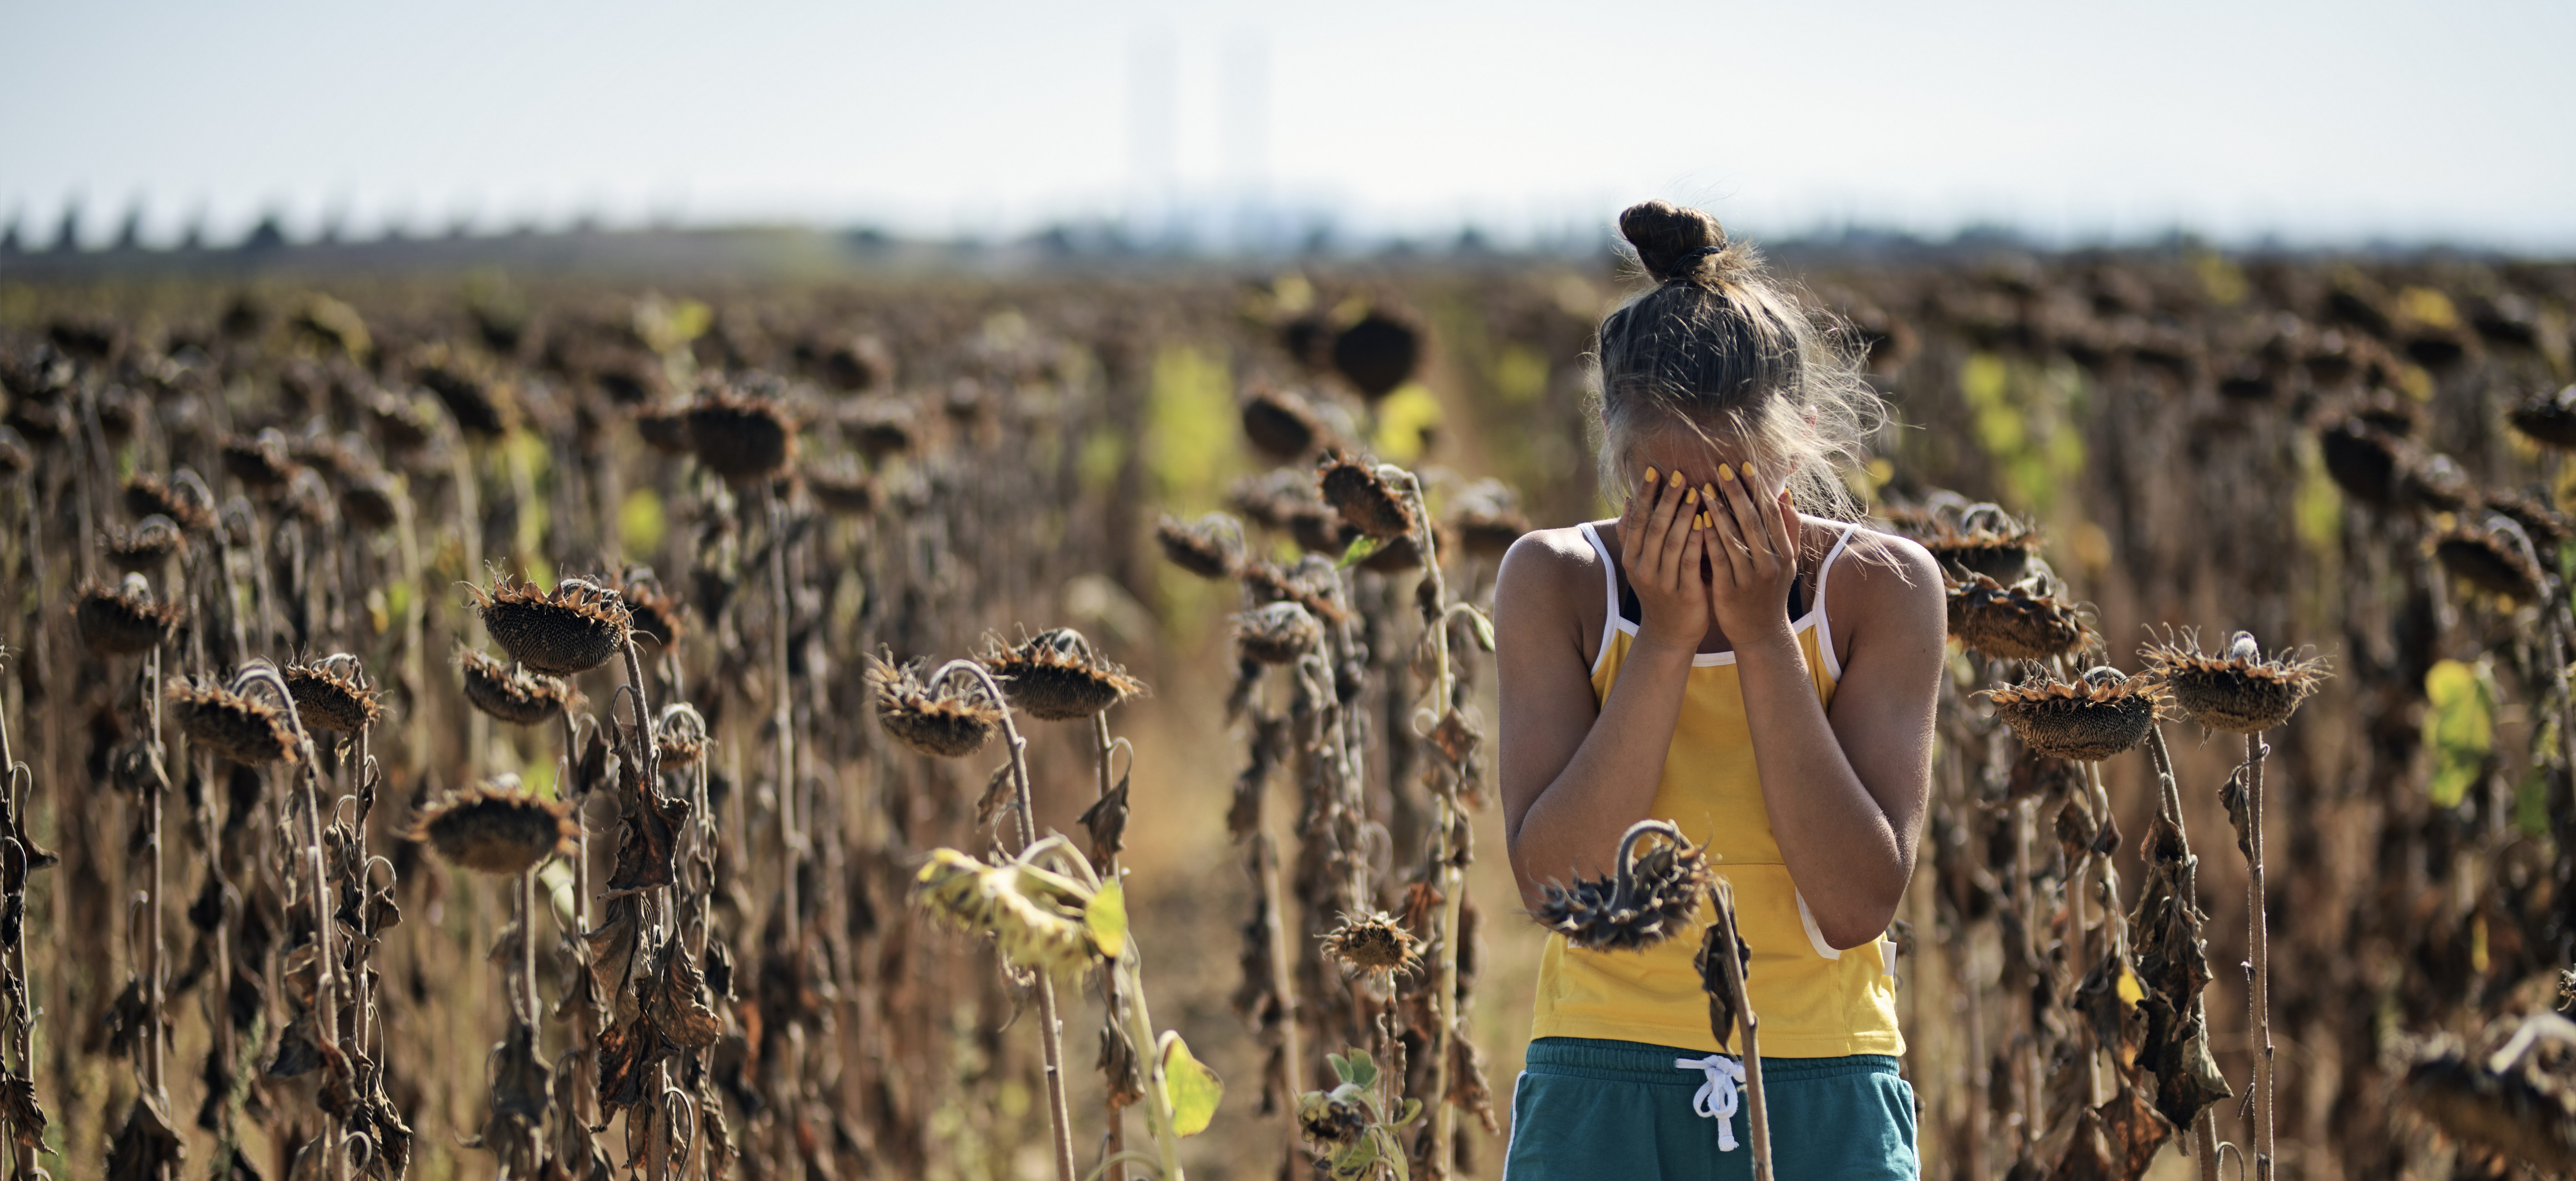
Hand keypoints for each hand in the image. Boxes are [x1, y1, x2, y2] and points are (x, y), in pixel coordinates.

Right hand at [1617, 466, 1710, 654]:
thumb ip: (1634, 534)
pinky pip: (1689, 562)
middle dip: (1666, 499)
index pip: (1637, 520)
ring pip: (1671, 542)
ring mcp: (1662, 583)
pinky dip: (1696, 540)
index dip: (1645, 495)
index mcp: (1633, 558)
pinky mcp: (1683, 594)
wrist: (1670, 634)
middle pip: (1653, 527)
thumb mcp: (1641, 564)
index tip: (1655, 471)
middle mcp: (1643, 569)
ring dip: (1683, 515)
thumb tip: (1628, 500)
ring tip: (1696, 491)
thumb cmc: (1661, 591)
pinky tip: (1705, 523)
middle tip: (1679, 475)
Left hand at [1702, 463, 1802, 647]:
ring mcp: (1750, 578)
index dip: (1758, 489)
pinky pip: (1718, 559)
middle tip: (1720, 468)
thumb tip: (1785, 494)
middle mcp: (1770, 563)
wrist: (1761, 634)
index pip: (1770, 514)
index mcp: (1784, 553)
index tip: (1744, 465)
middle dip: (1737, 493)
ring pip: (1734, 538)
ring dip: (1718, 511)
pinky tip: (1697, 520)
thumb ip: (1789, 529)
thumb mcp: (1787, 562)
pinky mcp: (1730, 591)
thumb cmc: (1770, 592)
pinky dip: (1709, 539)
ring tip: (1703, 488)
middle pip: (1752, 521)